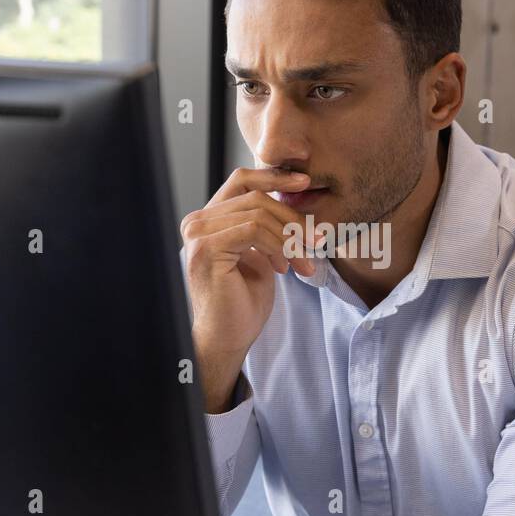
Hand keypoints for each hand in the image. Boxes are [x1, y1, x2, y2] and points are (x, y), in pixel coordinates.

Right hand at [179, 167, 316, 408]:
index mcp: (208, 219)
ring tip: (304, 262)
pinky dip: (278, 246)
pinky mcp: (206, 249)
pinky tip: (285, 269)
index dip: (275, 177)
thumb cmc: (244, 301)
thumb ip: (267, 225)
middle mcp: (197, 222)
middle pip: (255, 197)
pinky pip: (253, 230)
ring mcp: (198, 234)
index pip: (242, 181)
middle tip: (317, 241)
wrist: (229, 338)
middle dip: (292, 219)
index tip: (305, 181)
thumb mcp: (262, 253)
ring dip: (290, 238)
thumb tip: (294, 194)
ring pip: (258, 213)